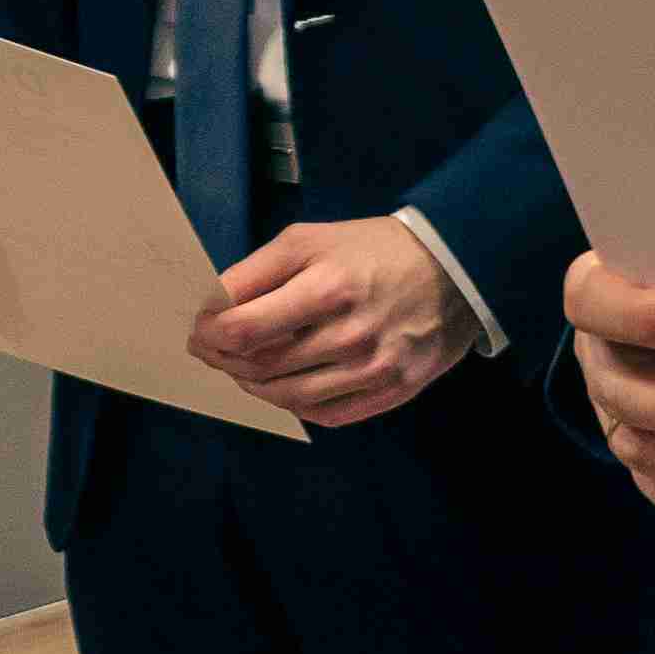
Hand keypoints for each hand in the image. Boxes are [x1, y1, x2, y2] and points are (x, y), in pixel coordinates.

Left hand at [189, 213, 476, 424]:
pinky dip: (293, 404)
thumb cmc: (374, 249)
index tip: (200, 332)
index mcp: (327, 288)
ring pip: (287, 397)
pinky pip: (324, 414)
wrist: (454, 268)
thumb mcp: (309, 240)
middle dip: (225, 361)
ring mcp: (373, 369)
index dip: (209, 336)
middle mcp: (350, 335)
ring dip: (253, 386)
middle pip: (261, 368)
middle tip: (215, 351)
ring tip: (245, 369)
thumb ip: (256, 272)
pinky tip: (286, 385)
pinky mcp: (392, 391)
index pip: (244, 331)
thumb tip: (213, 307)